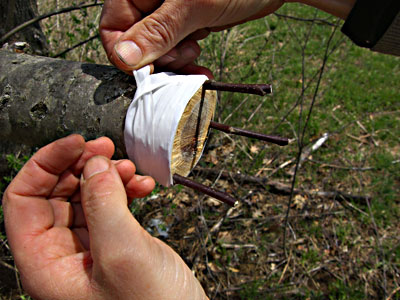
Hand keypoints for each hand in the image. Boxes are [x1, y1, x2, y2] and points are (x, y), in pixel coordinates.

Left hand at [3, 135, 206, 299]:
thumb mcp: (122, 253)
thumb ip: (103, 204)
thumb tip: (94, 164)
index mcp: (47, 265)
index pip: (23, 200)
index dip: (45, 165)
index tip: (74, 143)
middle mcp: (63, 256)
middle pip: (55, 193)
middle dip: (81, 166)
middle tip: (105, 149)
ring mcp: (91, 248)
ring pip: (86, 196)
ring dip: (106, 175)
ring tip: (128, 169)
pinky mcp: (115, 243)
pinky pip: (110, 205)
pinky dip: (124, 189)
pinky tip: (141, 185)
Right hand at [100, 0, 284, 74]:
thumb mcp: (192, 6)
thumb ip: (158, 30)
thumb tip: (124, 57)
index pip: (112, 26)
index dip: (126, 53)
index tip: (149, 70)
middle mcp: (149, 1)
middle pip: (134, 42)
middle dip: (158, 58)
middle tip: (183, 55)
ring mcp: (167, 13)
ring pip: (156, 50)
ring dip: (175, 62)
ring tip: (195, 52)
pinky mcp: (184, 24)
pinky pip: (174, 50)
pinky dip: (186, 61)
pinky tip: (200, 64)